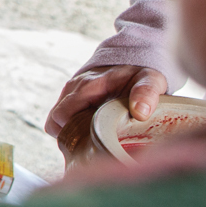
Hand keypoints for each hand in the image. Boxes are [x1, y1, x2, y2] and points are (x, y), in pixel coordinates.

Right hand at [45, 65, 167, 137]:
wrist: (130, 60)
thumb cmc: (139, 73)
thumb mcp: (150, 80)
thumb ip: (146, 93)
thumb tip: (140, 113)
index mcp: (87, 86)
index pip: (61, 115)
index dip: (72, 133)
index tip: (92, 143)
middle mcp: (73, 89)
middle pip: (55, 121)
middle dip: (71, 136)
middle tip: (94, 145)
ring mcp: (70, 93)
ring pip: (56, 121)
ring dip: (70, 133)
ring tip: (93, 140)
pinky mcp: (71, 98)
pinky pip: (61, 118)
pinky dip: (71, 128)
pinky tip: (90, 132)